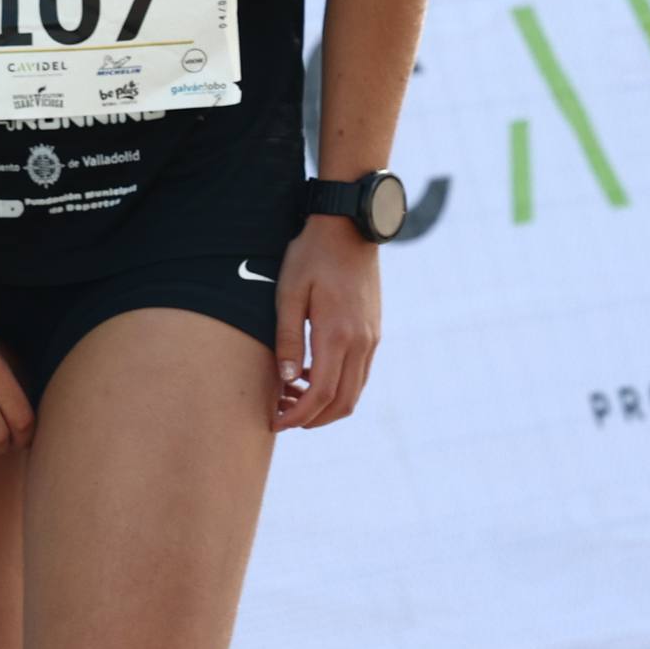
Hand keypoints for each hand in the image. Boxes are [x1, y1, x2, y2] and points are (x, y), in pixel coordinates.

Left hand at [272, 214, 380, 429]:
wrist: (350, 227)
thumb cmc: (312, 256)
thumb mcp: (289, 294)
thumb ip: (288, 339)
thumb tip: (287, 380)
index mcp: (338, 334)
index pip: (321, 394)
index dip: (298, 416)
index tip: (275, 422)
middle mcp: (362, 341)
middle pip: (343, 402)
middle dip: (312, 419)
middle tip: (283, 417)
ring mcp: (372, 337)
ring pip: (355, 391)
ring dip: (326, 405)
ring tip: (293, 397)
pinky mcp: (374, 331)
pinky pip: (360, 373)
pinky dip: (338, 387)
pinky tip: (312, 374)